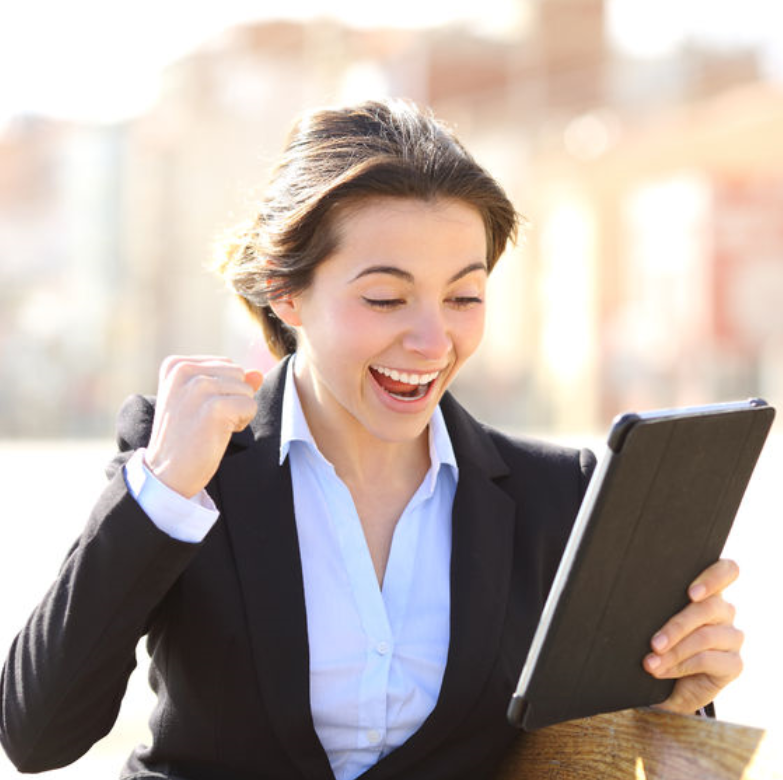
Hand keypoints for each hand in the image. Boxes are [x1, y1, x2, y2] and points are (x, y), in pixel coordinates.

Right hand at [144, 356, 263, 497]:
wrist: (167, 472)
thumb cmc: (185, 437)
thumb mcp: (202, 401)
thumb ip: (229, 382)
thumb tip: (257, 373)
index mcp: (176, 365)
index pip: (226, 365)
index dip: (223, 390)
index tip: (199, 409)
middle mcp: (184, 371)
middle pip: (239, 374)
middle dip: (233, 398)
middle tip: (207, 420)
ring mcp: (199, 387)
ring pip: (247, 389)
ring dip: (238, 411)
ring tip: (211, 427)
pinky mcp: (215, 407)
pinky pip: (250, 405)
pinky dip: (242, 422)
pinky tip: (219, 434)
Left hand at [643, 558, 742, 712]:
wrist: (667, 679)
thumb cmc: (656, 637)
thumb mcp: (655, 615)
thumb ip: (655, 599)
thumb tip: (628, 587)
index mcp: (708, 591)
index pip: (727, 571)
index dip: (714, 578)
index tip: (691, 593)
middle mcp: (724, 611)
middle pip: (709, 608)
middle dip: (677, 626)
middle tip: (653, 644)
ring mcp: (732, 637)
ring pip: (705, 636)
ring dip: (674, 651)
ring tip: (650, 663)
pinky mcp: (734, 663)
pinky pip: (707, 660)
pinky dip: (680, 666)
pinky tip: (661, 670)